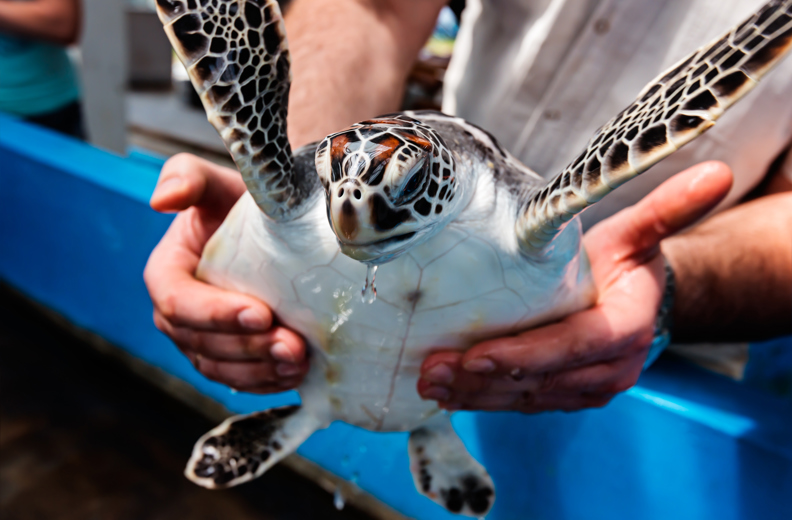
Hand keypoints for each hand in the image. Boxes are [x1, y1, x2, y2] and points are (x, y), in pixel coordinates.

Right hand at [144, 154, 308, 392]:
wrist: (271, 226)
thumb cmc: (238, 200)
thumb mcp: (214, 182)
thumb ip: (186, 177)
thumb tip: (160, 200)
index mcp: (166, 274)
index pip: (178, 302)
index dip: (214, 314)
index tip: (260, 313)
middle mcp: (178, 314)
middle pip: (202, 344)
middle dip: (248, 349)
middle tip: (292, 345)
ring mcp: (203, 340)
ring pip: (222, 369)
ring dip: (260, 371)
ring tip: (300, 362)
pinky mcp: (231, 357)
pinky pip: (242, 380)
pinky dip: (267, 382)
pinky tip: (297, 375)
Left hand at [418, 161, 733, 412]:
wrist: (632, 294)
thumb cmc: (626, 260)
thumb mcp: (641, 231)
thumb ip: (666, 208)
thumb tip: (713, 172)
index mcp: (624, 329)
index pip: (573, 347)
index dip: (526, 354)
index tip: (477, 354)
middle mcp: (607, 370)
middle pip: (540, 381)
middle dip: (483, 379)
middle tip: (433, 369)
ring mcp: (582, 389)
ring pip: (524, 398)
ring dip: (474, 394)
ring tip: (429, 380)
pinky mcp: (560, 395)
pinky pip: (520, 403)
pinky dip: (482, 399)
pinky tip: (447, 392)